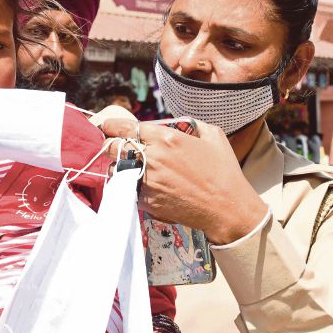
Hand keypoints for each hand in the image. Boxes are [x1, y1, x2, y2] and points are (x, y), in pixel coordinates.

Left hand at [100, 118, 267, 243]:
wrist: (226, 208)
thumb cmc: (223, 171)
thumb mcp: (212, 136)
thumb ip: (188, 125)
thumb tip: (170, 125)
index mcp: (166, 138)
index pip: (125, 127)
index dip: (111, 126)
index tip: (106, 126)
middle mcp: (152, 157)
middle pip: (112, 147)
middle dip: (111, 146)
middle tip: (115, 148)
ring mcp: (147, 180)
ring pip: (115, 169)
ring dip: (118, 167)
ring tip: (129, 167)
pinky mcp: (146, 200)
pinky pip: (126, 188)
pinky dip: (128, 185)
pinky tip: (138, 184)